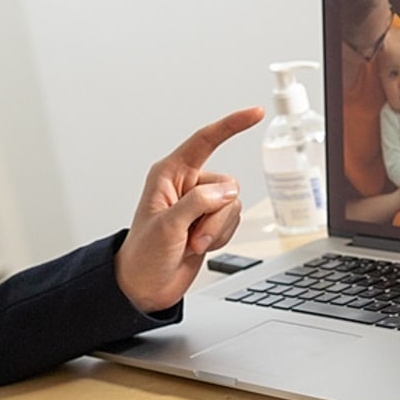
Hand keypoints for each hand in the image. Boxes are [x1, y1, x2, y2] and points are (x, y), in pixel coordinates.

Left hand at [116, 107, 264, 312]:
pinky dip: (220, 238)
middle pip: (226, 185)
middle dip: (215, 215)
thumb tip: (228, 191)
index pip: (204, 141)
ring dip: (216, 229)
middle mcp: (186, 185)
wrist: (146, 286)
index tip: (255, 113)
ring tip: (191, 243)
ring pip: (233, 205)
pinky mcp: (209, 222)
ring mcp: (199, 205)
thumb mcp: (167, 226)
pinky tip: (198, 246)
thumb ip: (197, 203)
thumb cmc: (144, 255)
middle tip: (191, 236)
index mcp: (169, 174)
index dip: (231, 126)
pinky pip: (232, 222)